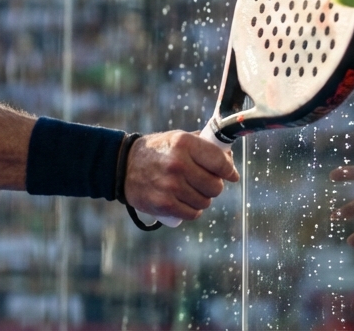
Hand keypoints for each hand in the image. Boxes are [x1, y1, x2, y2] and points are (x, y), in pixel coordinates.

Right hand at [123, 131, 238, 221]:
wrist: (122, 166)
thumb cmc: (156, 151)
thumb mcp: (177, 139)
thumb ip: (202, 146)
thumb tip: (229, 159)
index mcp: (184, 143)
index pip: (220, 162)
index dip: (229, 170)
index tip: (231, 175)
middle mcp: (178, 164)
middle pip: (215, 186)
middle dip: (214, 186)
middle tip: (204, 182)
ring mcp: (171, 185)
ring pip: (205, 202)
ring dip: (202, 199)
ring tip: (191, 192)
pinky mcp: (164, 204)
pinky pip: (192, 214)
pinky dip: (192, 211)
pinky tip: (186, 203)